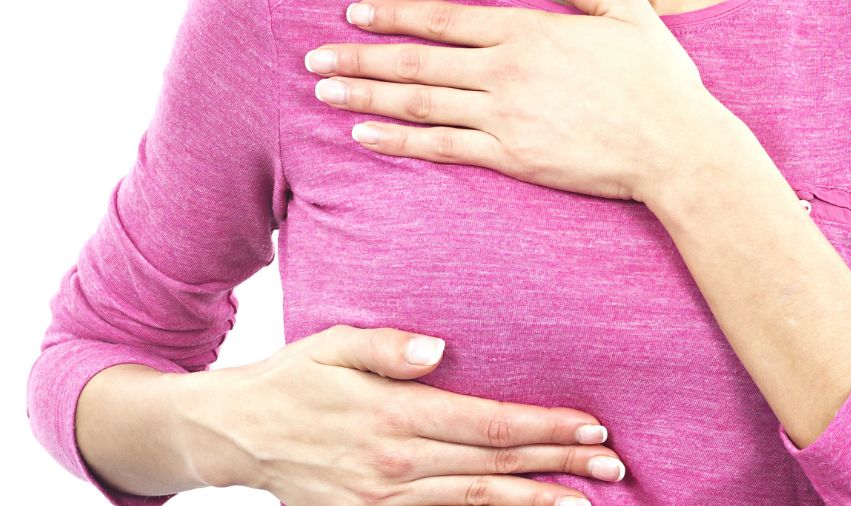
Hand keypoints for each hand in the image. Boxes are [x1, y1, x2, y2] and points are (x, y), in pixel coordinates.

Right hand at [173, 325, 623, 505]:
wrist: (236, 435)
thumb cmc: (291, 381)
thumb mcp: (331, 347)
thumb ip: (385, 348)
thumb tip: (436, 350)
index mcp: (393, 416)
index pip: (488, 423)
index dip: (543, 426)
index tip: (590, 426)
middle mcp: (397, 463)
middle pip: (495, 465)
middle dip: (559, 464)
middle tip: (613, 465)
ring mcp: (387, 498)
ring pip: (478, 501)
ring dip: (536, 499)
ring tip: (586, 499)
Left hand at [305, 0, 748, 203]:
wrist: (676, 146)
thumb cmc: (658, 82)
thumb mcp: (628, 14)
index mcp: (528, 31)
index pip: (442, 16)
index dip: (393, 12)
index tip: (355, 11)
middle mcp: (505, 70)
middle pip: (415, 58)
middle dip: (359, 55)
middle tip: (315, 57)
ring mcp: (504, 115)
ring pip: (419, 100)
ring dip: (365, 93)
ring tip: (323, 90)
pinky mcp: (510, 157)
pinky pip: (442, 147)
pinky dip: (399, 139)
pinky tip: (363, 134)